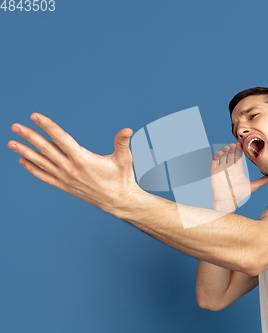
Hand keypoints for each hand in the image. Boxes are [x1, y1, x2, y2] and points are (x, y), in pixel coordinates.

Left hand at [7, 113, 142, 215]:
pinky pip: (45, 176)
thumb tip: (127, 130)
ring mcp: (66, 179)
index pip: (61, 138)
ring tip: (11, 143)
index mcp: (83, 159)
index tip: (35, 117)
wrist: (118, 201)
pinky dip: (33, 169)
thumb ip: (122, 142)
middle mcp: (71, 169)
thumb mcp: (124, 159)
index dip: (47, 126)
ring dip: (25, 152)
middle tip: (15, 127)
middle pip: (46, 149)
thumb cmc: (122, 178)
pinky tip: (24, 161)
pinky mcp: (65, 186)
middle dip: (29, 137)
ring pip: (41, 163)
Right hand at [210, 143, 267, 211]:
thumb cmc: (239, 195)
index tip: (240, 144)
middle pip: (230, 152)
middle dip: (231, 147)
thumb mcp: (252, 186)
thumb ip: (262, 181)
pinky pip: (215, 158)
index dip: (239, 148)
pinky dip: (217, 154)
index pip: (238, 154)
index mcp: (238, 168)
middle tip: (233, 145)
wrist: (228, 200)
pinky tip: (221, 154)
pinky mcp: (215, 169)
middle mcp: (230, 167)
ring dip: (224, 149)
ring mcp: (222, 167)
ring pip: (223, 153)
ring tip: (227, 148)